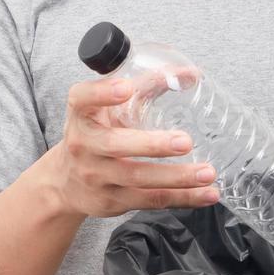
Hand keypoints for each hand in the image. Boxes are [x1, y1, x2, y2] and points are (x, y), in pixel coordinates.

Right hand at [46, 71, 219, 218]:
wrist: (66, 182)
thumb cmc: (95, 132)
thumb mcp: (108, 107)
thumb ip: (144, 86)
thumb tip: (190, 74)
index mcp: (82, 114)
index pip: (83, 98)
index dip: (102, 93)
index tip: (126, 88)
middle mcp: (84, 144)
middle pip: (115, 145)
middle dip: (152, 145)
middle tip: (185, 141)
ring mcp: (97, 176)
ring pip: (137, 178)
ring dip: (176, 177)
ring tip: (207, 172)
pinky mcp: (112, 200)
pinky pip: (149, 200)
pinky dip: (181, 198)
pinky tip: (205, 194)